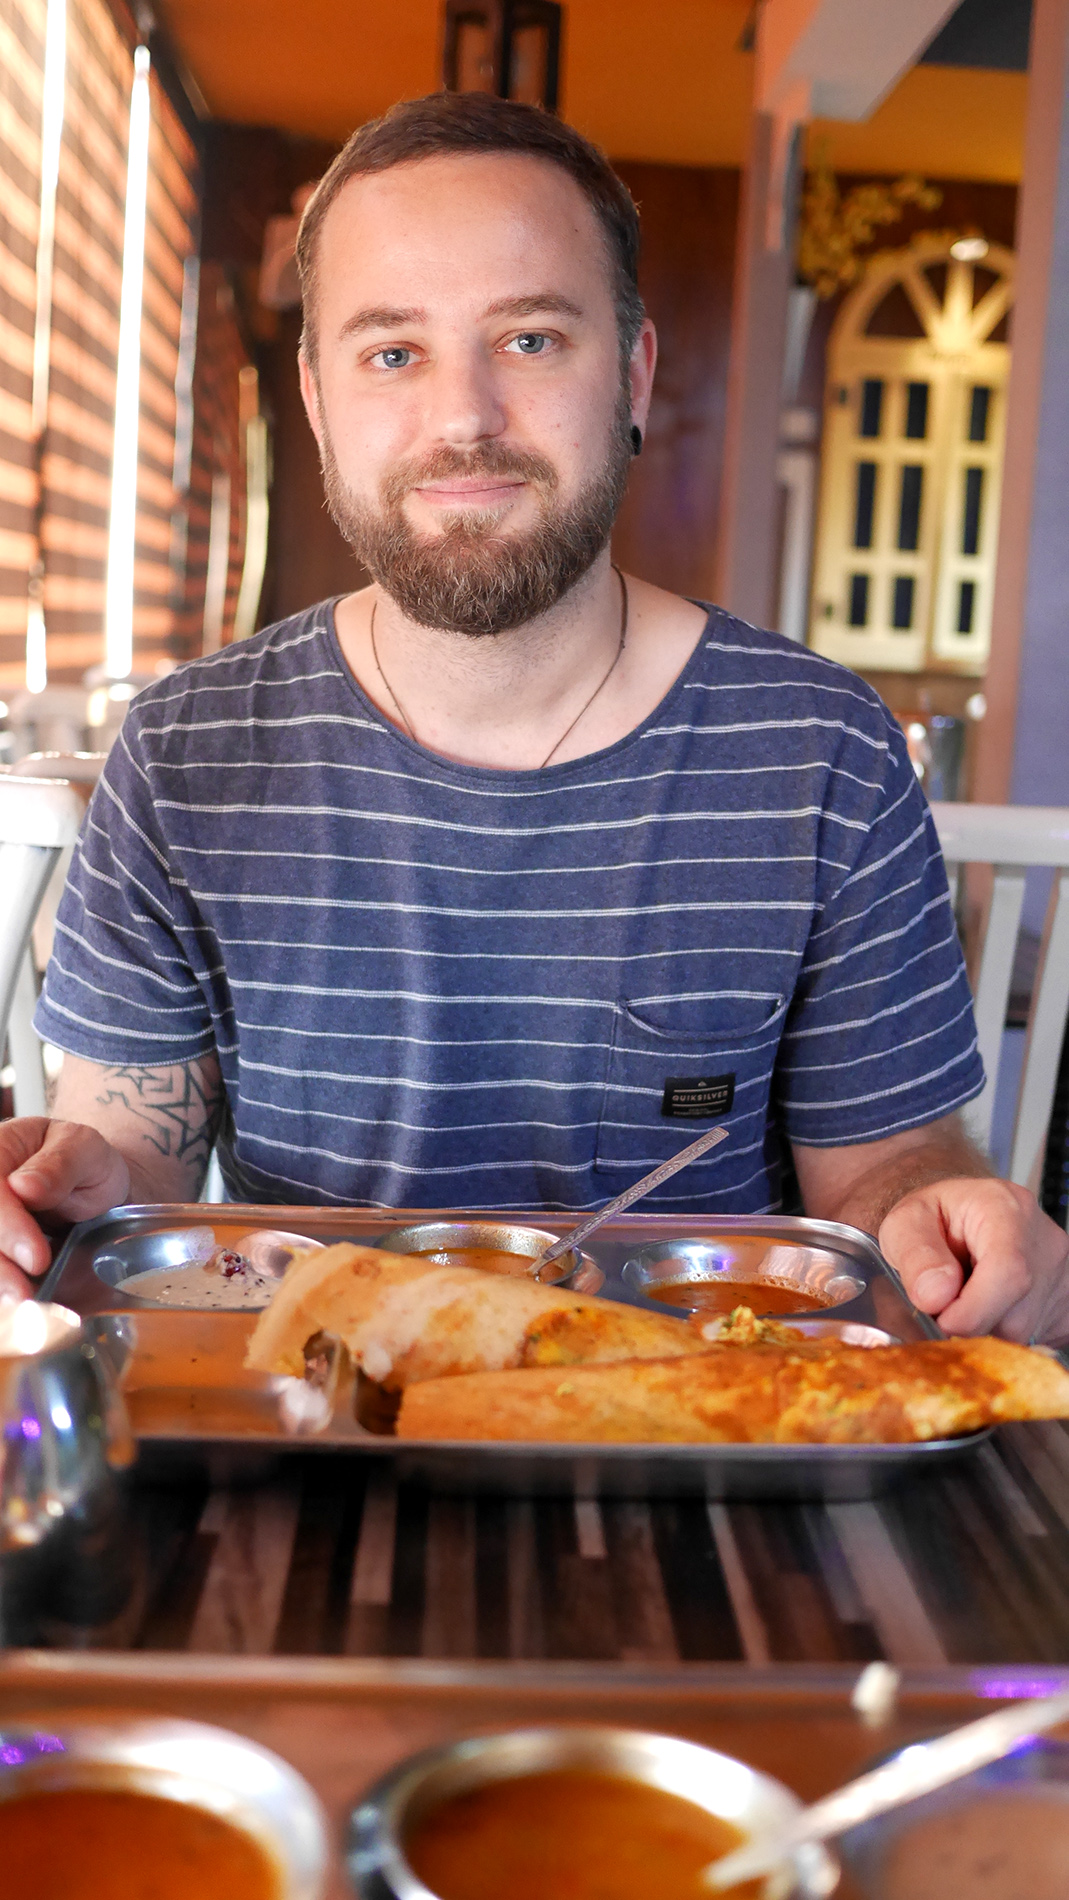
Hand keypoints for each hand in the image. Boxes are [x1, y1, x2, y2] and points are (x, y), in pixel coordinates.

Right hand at [0, 1117, 129, 1298]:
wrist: (91, 1184)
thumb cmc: (86, 1161)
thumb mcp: (86, 1150)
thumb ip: (59, 1164)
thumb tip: (23, 1186)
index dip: (7, 1226)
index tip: (36, 1258)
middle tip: (26, 1294)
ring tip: (21, 1304)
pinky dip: (2, 1283)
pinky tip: (16, 1300)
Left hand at [878, 1176, 1068, 1342]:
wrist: (960, 1217)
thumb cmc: (935, 1218)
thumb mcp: (906, 1222)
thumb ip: (915, 1255)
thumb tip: (935, 1296)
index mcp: (1005, 1208)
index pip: (1008, 1271)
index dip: (973, 1309)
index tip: (942, 1321)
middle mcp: (1043, 1240)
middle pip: (1014, 1313)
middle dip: (970, 1324)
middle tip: (942, 1309)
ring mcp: (1060, 1275)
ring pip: (1023, 1333)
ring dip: (984, 1331)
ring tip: (964, 1302)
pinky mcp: (1064, 1305)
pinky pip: (1035, 1340)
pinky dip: (1003, 1337)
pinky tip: (986, 1311)